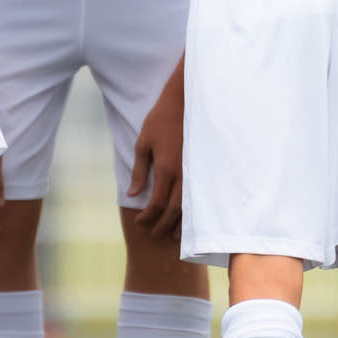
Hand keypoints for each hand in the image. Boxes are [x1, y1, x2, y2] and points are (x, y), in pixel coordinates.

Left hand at [131, 63, 185, 238]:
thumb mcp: (143, 143)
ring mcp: (196, 171)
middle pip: (174, 210)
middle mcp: (183, 174)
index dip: (148, 217)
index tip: (140, 224)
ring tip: (174, 236)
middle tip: (155, 235)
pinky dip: (194, 210)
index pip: (157, 203)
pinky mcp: (203, 166)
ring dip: (181, 223)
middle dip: (163, 225)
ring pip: (190, 205)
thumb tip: (133, 194)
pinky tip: (190, 216)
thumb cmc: (161, 119)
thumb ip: (140, 171)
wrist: (185, 101)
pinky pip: (199, 194)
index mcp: (166, 169)